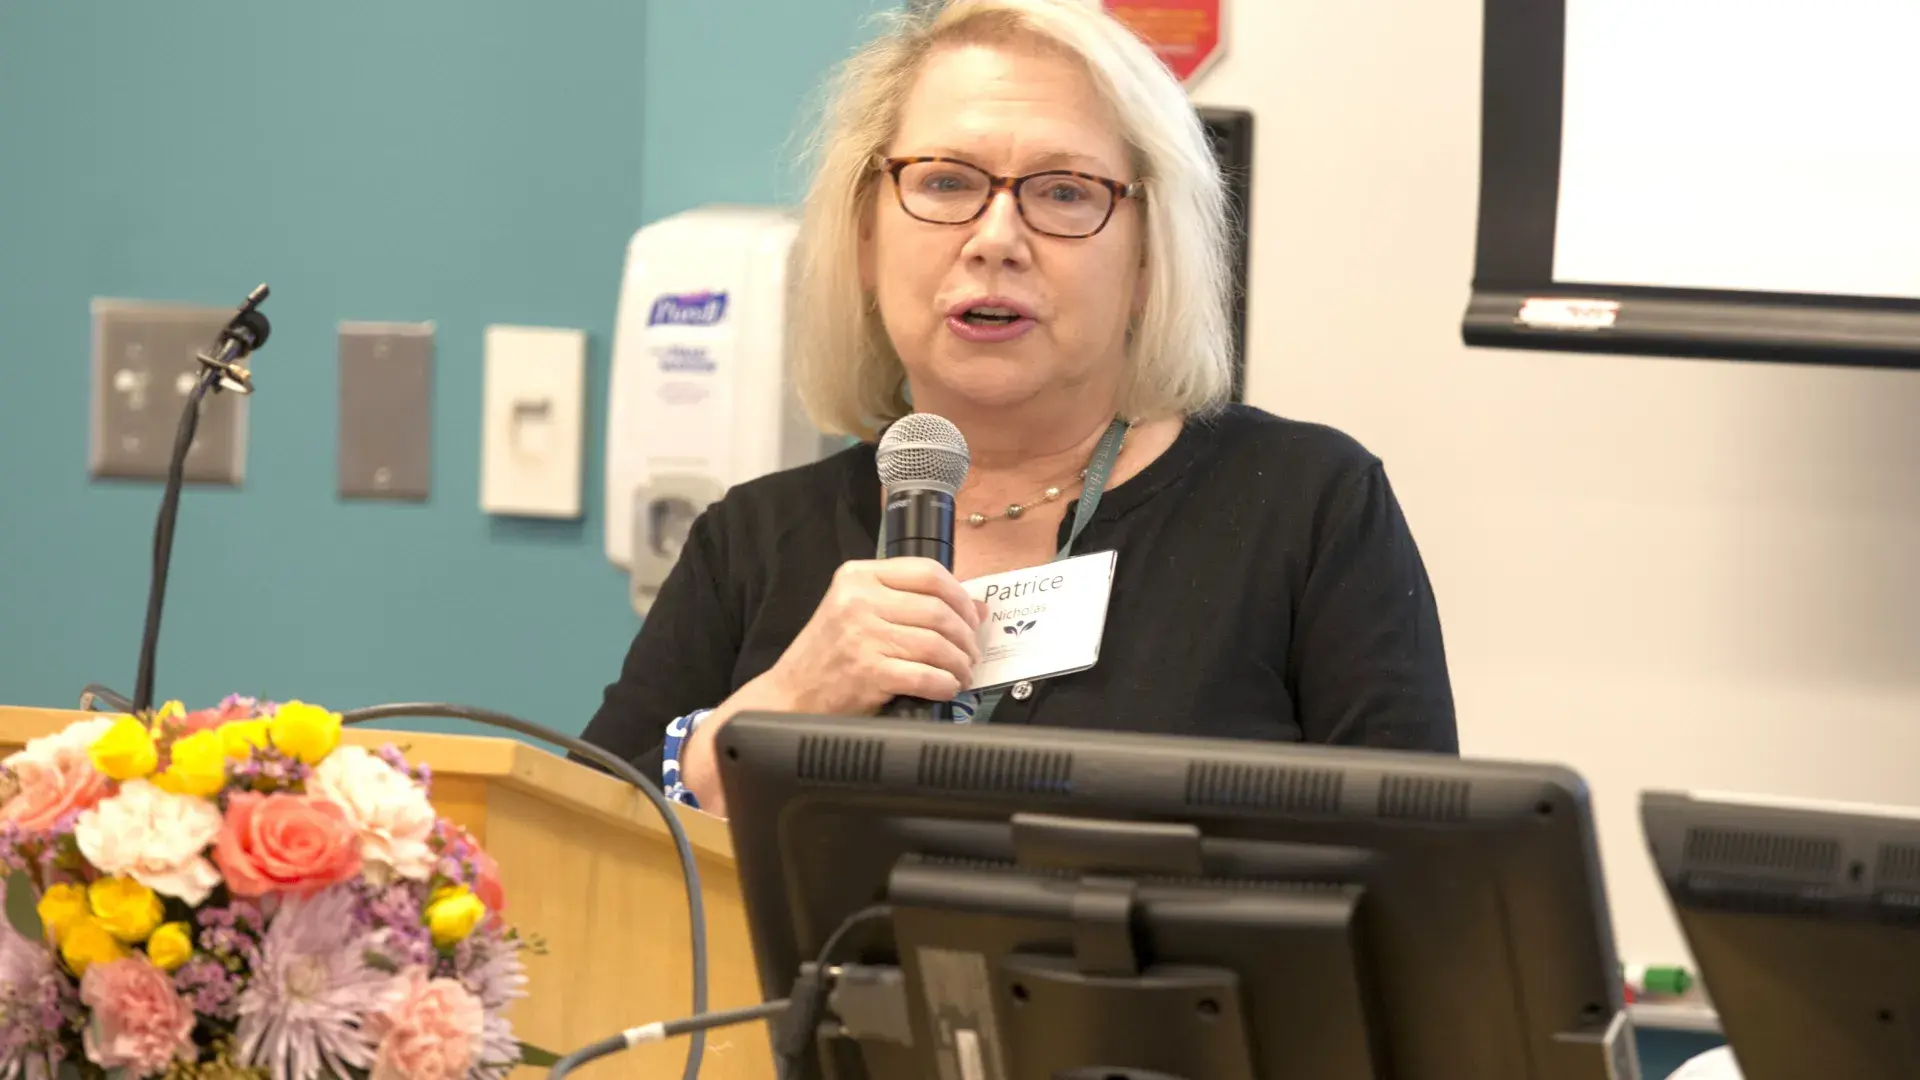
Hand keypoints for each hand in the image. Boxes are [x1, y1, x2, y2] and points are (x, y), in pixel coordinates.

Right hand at [763, 557, 983, 713]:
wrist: (789, 695)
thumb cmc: (828, 654)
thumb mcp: (858, 611)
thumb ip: (910, 602)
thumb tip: (977, 608)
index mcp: (858, 576)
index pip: (928, 572)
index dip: (960, 596)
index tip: (971, 617)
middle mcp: (859, 600)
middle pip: (938, 610)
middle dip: (966, 636)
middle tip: (971, 653)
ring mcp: (863, 636)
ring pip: (936, 644)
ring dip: (959, 663)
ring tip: (962, 673)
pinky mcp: (869, 672)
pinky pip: (926, 676)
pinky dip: (945, 685)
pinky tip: (946, 688)